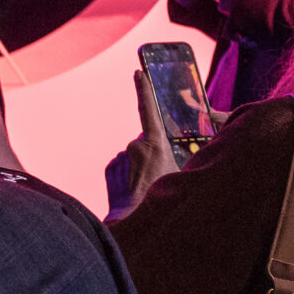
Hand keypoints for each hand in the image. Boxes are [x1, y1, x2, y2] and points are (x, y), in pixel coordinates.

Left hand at [104, 68, 182, 219]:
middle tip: (163, 173)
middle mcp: (134, 146)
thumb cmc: (161, 198)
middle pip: (148, 141)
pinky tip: (136, 189)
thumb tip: (178, 151)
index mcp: (154, 144)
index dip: (144, 89)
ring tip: (149, 186)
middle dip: (155, 151)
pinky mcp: (110, 169)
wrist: (132, 220)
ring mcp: (120, 158)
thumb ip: (180, 157)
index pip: (149, 110)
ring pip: (136, 155)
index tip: (139, 73)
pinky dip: (131, 173)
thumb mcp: (183, 174)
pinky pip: (125, 166)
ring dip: (143, 165)